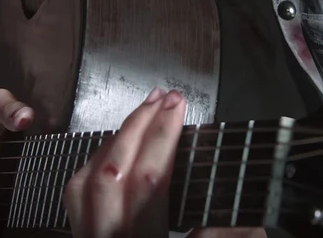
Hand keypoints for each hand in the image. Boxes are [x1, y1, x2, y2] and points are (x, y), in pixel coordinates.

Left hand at [63, 88, 266, 237]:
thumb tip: (247, 226)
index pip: (149, 181)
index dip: (163, 138)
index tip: (178, 108)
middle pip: (110, 171)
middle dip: (137, 126)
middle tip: (163, 98)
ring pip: (83, 181)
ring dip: (113, 140)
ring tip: (140, 114)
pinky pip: (75, 197)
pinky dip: (93, 165)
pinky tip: (112, 152)